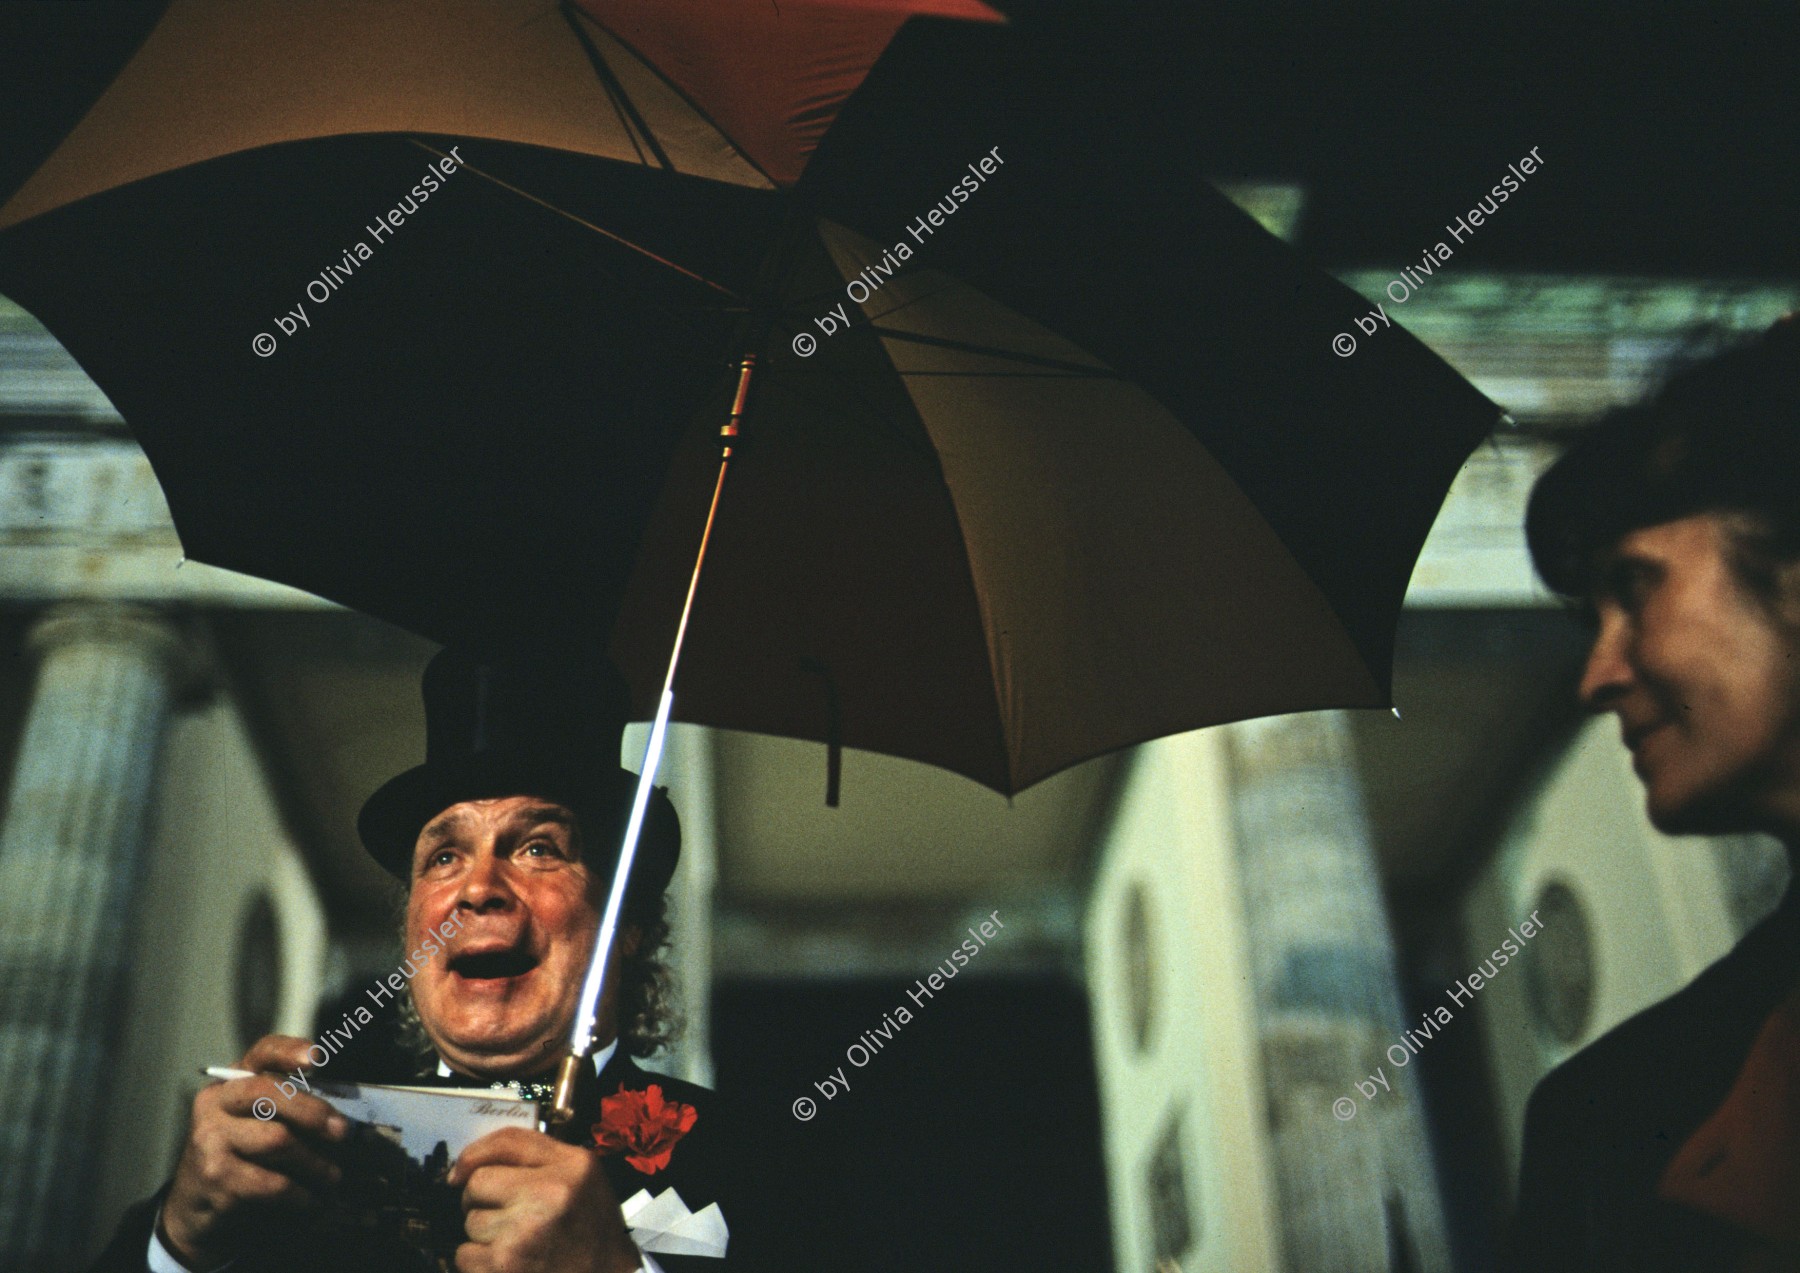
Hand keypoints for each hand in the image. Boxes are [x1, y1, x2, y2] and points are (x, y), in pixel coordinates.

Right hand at [159, 1035, 348, 1268]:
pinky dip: (300, 1193)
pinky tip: (310, 1199)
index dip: (289, 1050)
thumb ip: (290, 1108)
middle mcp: (215, 1104)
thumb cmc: (242, 1156)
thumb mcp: (259, 1123)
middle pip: (266, 1092)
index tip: (318, 1057)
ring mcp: (210, 1140)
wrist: (198, 1206)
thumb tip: (343, 1117)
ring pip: (277, 1140)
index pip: (261, 1054)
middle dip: (313, 1111)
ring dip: (315, 1162)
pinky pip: (271, 1182)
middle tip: (343, 1132)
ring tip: (333, 1177)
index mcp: (232, 1082)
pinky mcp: (215, 1177)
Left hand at [449, 1127, 640, 1272]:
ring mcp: (525, 1234)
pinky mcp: (505, 1267)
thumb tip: (462, 1169)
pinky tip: (508, 1263)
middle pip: (478, 1184)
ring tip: (516, 1242)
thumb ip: (532, 1155)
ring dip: (484, 1234)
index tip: (461, 1173)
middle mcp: (550, 1196)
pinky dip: (479, 1261)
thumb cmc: (589, 1227)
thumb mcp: (579, 1175)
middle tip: (507, 1215)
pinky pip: (465, 1255)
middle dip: (482, 1200)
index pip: (506, 1143)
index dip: (475, 1155)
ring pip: (471, 1222)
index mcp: (571, 1167)